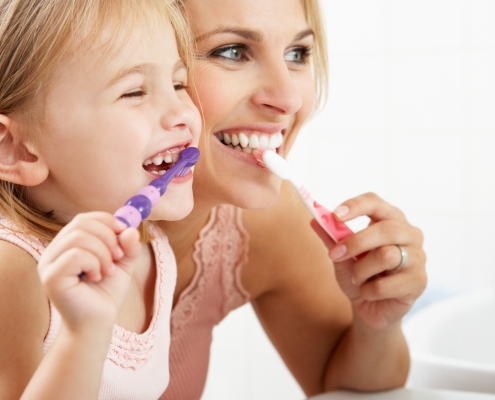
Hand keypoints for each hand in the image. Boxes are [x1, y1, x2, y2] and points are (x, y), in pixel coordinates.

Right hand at [38, 212, 141, 333]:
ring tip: (108, 270)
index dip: (107, 220)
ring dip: (102, 252)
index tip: (124, 231)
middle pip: (81, 223)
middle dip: (108, 236)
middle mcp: (54, 251)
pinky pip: (75, 255)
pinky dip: (94, 263)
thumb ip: (128, 245)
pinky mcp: (51, 277)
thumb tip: (130, 228)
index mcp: (69, 244)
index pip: (84, 219)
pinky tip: (97, 277)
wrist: (98, 324)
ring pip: (78, 237)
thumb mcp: (123, 264)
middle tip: (119, 256)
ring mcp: (49, 264)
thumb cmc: (106, 293)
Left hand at [311, 193, 426, 330]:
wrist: (371, 308)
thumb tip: (314, 219)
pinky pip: (384, 285)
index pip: (376, 203)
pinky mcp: (418, 282)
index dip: (356, 206)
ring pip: (386, 256)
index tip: (334, 215)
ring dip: (360, 270)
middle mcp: (410, 235)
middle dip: (356, 242)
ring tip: (356, 278)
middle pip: (386, 229)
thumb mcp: (342, 255)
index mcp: (391, 220)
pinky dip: (368, 291)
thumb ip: (331, 237)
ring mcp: (418, 258)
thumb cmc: (359, 275)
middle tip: (335, 254)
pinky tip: (369, 293)